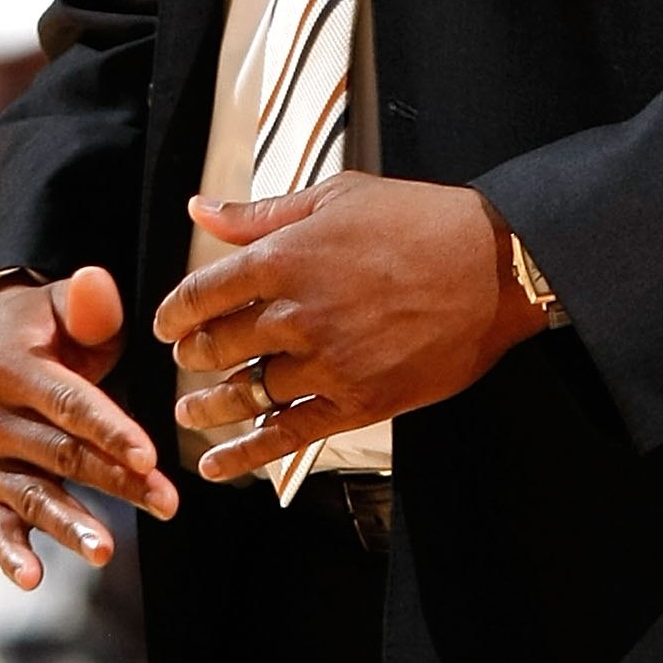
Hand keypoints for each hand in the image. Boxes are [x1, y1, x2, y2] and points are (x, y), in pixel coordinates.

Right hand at [0, 268, 175, 583]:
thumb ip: (86, 303)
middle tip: (166, 502)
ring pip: (33, 495)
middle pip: (62, 454)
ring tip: (106, 551)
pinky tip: (32, 579)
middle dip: (116, 480)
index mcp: (12, 367)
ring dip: (70, 525)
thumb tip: (95, 281)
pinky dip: (9, 553)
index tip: (148, 455)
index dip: (109, 429)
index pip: (68, 403)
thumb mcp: (60, 306)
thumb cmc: (43, 331)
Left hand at [161, 173, 541, 485]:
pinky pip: (288, 434)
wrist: (494, 266)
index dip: (175, 313)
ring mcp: (328, 362)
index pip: (203, 293)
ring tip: (192, 411)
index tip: (168, 324)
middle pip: (219, 346)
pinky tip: (218, 465)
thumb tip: (201, 208)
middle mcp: (298, 313)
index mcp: (287, 257)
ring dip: (210, 406)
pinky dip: (246, 453)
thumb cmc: (420, 221)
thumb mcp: (337, 197)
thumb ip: (261, 213)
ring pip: (247, 392)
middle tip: (188, 359)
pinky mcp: (358, 400)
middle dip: (193, 356)